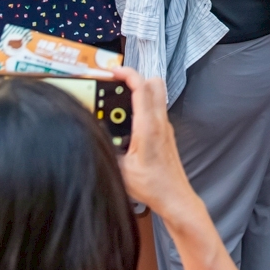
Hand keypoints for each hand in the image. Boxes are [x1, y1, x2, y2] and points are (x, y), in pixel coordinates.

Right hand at [113, 68, 197, 218]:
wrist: (175, 197)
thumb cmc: (153, 186)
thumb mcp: (120, 168)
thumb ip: (107, 148)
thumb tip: (94, 135)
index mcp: (148, 126)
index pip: (141, 88)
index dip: (127, 74)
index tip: (113, 71)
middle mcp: (160, 122)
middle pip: (153, 83)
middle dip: (134, 78)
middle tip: (115, 84)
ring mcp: (165, 126)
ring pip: (156, 95)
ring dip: (139, 91)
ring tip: (118, 103)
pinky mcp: (166, 133)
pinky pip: (155, 110)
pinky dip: (142, 107)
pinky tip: (128, 122)